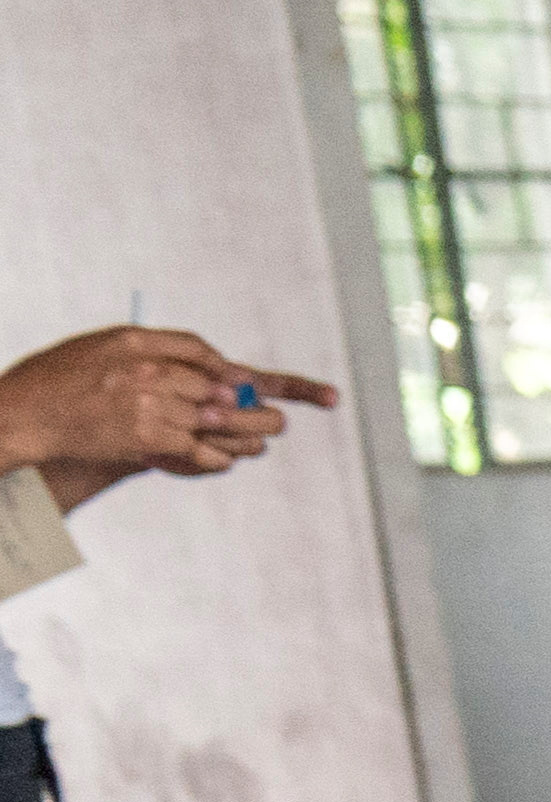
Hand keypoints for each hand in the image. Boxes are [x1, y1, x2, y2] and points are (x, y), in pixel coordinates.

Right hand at [0, 326, 333, 483]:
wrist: (25, 414)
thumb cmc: (58, 381)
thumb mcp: (99, 348)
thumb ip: (145, 348)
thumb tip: (192, 358)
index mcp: (133, 340)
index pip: (196, 347)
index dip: (224, 366)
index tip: (245, 380)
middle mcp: (144, 367)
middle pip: (211, 382)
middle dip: (241, 400)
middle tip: (273, 414)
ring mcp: (146, 401)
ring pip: (208, 415)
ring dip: (237, 430)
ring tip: (264, 436)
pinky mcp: (145, 435)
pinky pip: (194, 447)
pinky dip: (212, 456)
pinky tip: (226, 461)